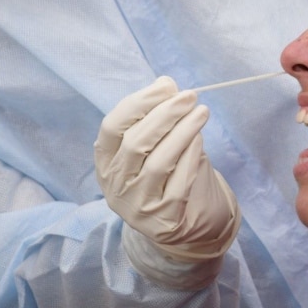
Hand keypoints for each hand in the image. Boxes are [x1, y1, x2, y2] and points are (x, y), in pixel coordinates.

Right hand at [94, 77, 240, 286]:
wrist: (183, 223)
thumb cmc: (167, 173)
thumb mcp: (154, 144)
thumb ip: (156, 116)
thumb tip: (166, 84)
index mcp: (106, 161)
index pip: (112, 127)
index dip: (138, 103)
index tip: (166, 86)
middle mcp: (115, 185)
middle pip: (135, 143)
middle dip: (164, 114)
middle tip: (189, 96)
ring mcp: (136, 206)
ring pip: (157, 163)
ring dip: (182, 132)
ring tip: (202, 112)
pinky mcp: (162, 221)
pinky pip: (178, 185)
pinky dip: (190, 158)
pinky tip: (200, 140)